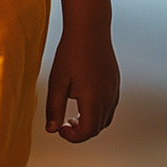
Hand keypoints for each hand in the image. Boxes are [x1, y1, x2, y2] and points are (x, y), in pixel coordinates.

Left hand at [45, 25, 119, 142]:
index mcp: (93, 100)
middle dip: (80, 132)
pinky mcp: (115, 83)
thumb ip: (54, 109)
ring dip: (90, 123)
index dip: (73, 137)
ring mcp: (114, 90)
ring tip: (73, 115)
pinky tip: (84, 102)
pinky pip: (110, 106)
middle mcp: (108, 98)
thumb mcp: (57, 82)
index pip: (87, 132)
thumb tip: (51, 129)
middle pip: (97, 128)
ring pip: (105, 119)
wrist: (89, 29)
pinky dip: (98, 112)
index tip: (60, 129)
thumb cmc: (71, 53)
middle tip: (64, 124)